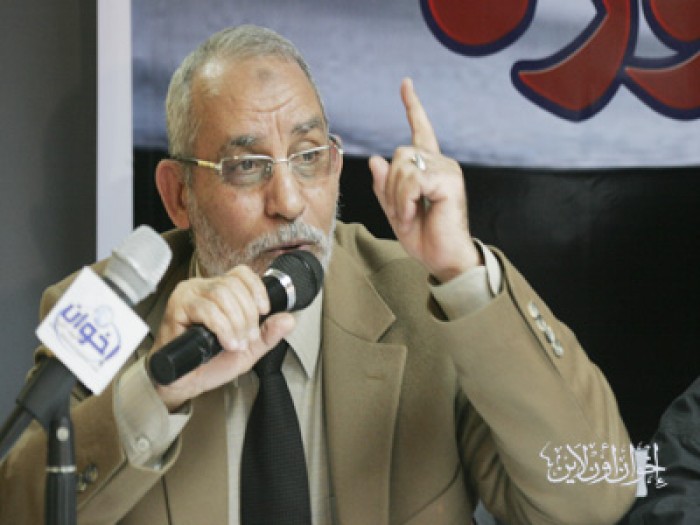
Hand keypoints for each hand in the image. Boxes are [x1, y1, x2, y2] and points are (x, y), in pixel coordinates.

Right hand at [149, 265, 294, 411]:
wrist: (184, 382)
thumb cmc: (209, 363)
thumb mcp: (248, 349)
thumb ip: (268, 335)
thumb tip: (288, 320)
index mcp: (220, 291)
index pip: (242, 274)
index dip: (257, 289)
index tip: (264, 310)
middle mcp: (202, 287)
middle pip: (234, 285)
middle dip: (248, 315)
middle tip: (248, 338)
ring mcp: (188, 294)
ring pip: (222, 295)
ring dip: (236, 322)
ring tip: (236, 343)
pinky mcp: (177, 307)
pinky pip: (207, 309)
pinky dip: (223, 327)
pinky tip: (226, 342)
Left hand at [369, 78, 481, 281]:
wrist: (443, 259)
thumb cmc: (424, 237)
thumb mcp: (395, 210)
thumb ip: (385, 186)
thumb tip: (375, 160)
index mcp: (429, 167)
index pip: (420, 130)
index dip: (412, 107)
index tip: (405, 84)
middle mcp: (441, 163)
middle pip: (398, 155)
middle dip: (390, 186)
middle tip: (400, 212)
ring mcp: (448, 170)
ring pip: (402, 167)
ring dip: (396, 196)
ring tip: (409, 215)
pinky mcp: (450, 181)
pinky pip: (412, 180)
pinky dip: (405, 200)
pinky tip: (415, 214)